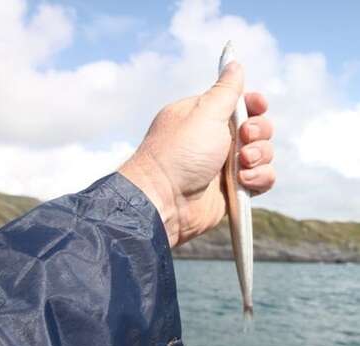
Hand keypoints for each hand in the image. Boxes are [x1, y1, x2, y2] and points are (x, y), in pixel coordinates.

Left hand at [119, 62, 274, 247]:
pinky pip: (262, 178)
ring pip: (263, 153)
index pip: (240, 104)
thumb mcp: (204, 113)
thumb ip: (225, 90)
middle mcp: (216, 139)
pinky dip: (259, 179)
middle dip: (258, 131)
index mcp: (206, 117)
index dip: (254, 104)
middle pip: (257, 127)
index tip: (257, 105)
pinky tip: (244, 183)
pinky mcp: (234, 190)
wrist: (165, 200)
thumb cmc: (180, 153)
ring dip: (260, 156)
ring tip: (242, 164)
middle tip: (244, 138)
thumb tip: (234, 62)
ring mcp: (225, 165)